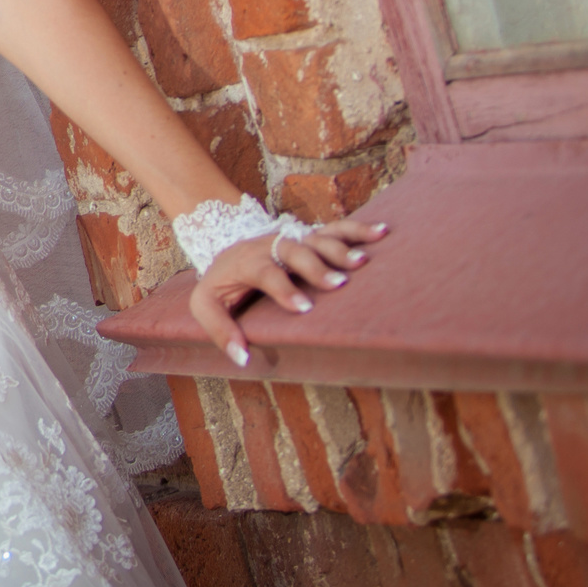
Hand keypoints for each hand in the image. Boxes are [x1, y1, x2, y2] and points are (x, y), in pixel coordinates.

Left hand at [187, 218, 387, 368]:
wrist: (226, 248)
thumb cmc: (219, 283)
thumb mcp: (205, 305)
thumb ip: (220, 330)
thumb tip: (243, 357)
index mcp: (246, 262)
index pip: (264, 271)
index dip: (283, 288)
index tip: (303, 308)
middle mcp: (271, 245)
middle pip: (294, 250)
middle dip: (316, 266)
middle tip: (338, 284)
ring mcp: (293, 239)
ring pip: (317, 237)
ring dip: (340, 247)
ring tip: (362, 262)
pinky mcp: (309, 237)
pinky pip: (335, 229)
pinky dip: (358, 229)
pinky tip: (381, 233)